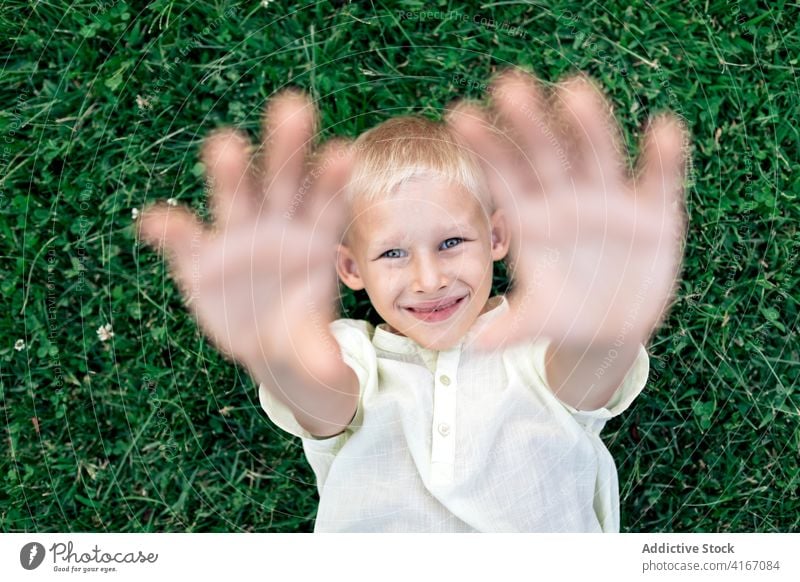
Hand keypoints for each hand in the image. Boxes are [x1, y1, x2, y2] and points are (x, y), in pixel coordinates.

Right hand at [138, 91, 352, 376]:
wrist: (265, 342)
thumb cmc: (298, 331)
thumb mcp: (313, 345)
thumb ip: (319, 352)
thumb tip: (332, 375)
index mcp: (316, 239)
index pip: (328, 202)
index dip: (334, 179)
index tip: (345, 152)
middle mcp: (277, 226)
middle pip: (284, 180)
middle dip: (287, 147)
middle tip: (295, 107)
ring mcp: (236, 237)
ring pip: (234, 194)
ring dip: (231, 168)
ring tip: (227, 143)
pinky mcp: (199, 258)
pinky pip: (182, 238)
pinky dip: (169, 228)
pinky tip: (156, 221)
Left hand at [448, 69, 687, 349]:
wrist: (609, 326)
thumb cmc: (562, 311)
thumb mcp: (537, 319)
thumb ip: (510, 327)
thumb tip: (473, 343)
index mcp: (531, 217)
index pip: (505, 175)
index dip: (485, 147)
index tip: (460, 116)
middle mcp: (567, 198)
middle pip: (548, 153)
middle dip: (530, 123)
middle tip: (509, 86)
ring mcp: (610, 201)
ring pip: (598, 154)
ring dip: (589, 125)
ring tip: (575, 92)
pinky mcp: (654, 212)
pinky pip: (658, 179)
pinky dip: (663, 157)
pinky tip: (663, 130)